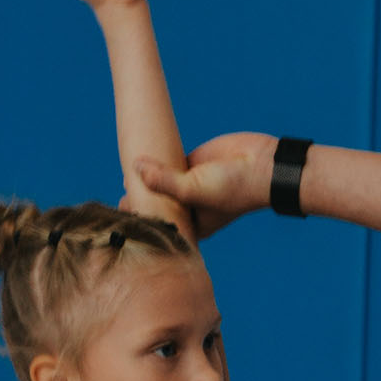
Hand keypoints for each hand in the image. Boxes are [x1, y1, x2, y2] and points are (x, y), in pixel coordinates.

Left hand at [134, 132, 276, 239]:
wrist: (262, 164)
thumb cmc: (234, 188)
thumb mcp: (194, 188)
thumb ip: (163, 180)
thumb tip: (135, 167)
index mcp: (190, 224)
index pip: (160, 224)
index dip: (141, 220)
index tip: (120, 213)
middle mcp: (187, 207)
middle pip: (157, 204)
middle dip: (140, 199)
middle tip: (119, 194)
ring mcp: (189, 185)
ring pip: (160, 182)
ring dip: (145, 178)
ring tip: (124, 175)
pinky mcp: (191, 164)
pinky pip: (167, 163)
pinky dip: (155, 160)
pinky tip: (138, 156)